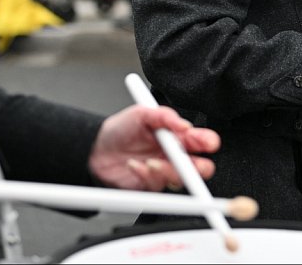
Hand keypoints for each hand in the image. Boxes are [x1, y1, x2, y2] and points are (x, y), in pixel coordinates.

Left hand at [89, 105, 220, 191]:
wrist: (94, 149)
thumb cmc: (118, 130)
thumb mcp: (141, 113)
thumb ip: (164, 116)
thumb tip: (185, 124)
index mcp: (176, 135)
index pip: (200, 141)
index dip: (207, 142)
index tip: (207, 143)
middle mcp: (173, 155)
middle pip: (199, 167)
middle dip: (198, 167)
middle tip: (187, 164)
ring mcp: (163, 171)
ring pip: (179, 179)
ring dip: (166, 171)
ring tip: (149, 162)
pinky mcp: (151, 185)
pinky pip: (157, 186)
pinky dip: (146, 175)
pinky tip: (134, 166)